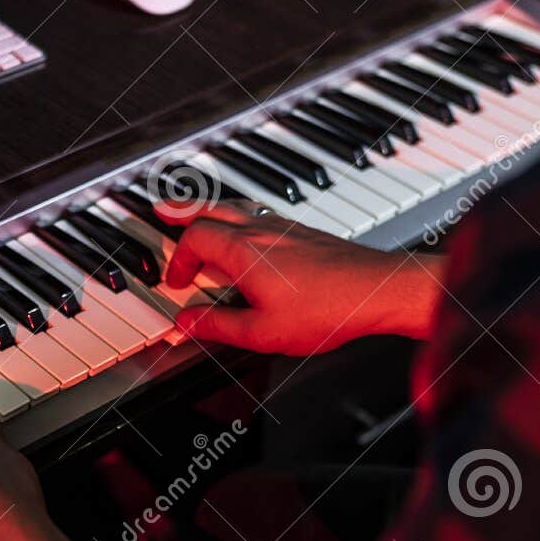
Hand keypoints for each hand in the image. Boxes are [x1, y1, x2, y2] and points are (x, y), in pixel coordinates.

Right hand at [156, 201, 444, 354]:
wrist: (378, 291)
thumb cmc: (327, 310)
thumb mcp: (262, 332)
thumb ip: (218, 326)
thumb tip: (187, 323)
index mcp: (244, 252)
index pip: (195, 239)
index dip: (178, 259)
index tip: (177, 283)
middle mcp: (262, 232)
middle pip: (211, 209)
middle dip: (182, 211)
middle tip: (161, 211)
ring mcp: (285, 228)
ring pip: (237, 208)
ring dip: (210, 210)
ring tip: (197, 213)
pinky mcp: (305, 233)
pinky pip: (260, 215)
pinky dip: (239, 217)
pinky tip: (247, 230)